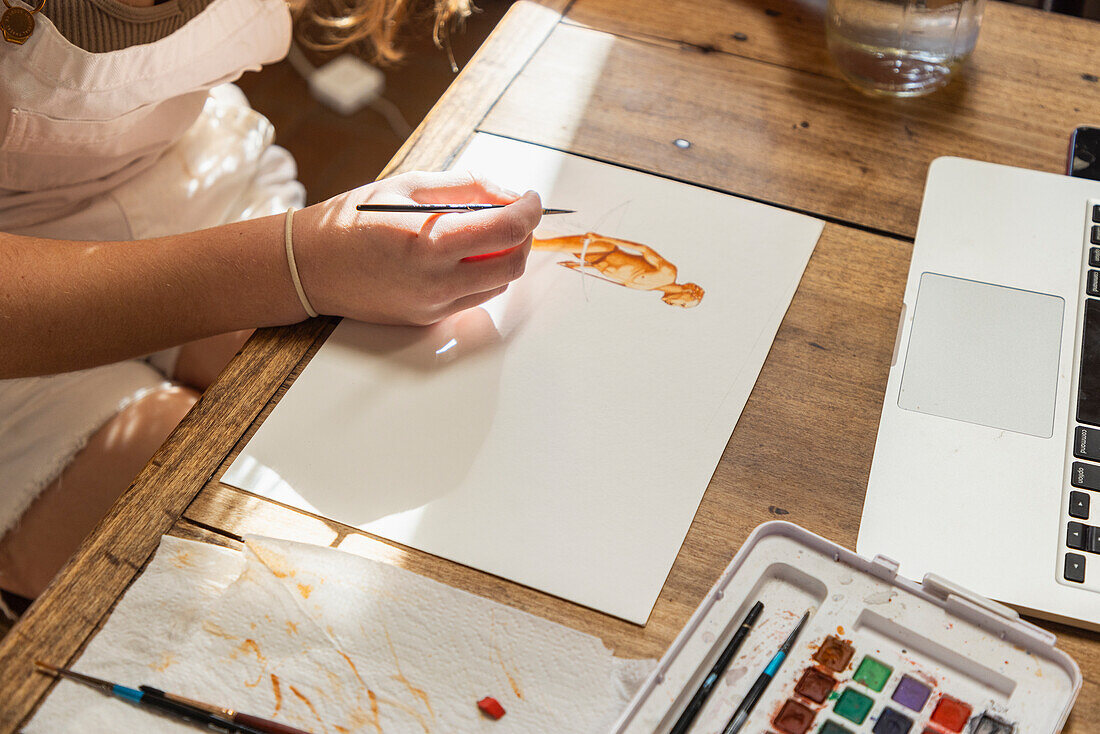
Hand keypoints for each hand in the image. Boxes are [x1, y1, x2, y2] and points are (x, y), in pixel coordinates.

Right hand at [292, 171, 541, 324]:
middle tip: (516, 214)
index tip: (532, 198)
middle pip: (512, 264)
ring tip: (488, 231)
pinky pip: (473, 298)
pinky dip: (483, 274)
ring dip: (505, 257)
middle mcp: (436, 282)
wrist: (308, 267)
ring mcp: (433, 306)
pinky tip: (465, 254)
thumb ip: (464, 187)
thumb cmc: (350, 221)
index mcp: (430, 243)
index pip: (506, 229)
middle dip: (524, 236)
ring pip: (498, 285)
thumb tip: (508, 193)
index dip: (530, 210)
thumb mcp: (406, 186)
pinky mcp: (428, 319)